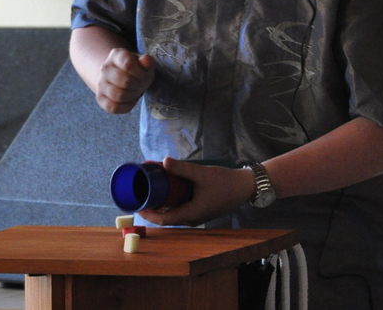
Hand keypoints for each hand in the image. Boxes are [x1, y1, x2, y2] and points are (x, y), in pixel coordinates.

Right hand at [94, 48, 154, 113]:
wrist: (122, 77)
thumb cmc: (137, 70)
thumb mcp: (144, 63)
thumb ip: (147, 61)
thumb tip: (145, 60)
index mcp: (116, 54)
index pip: (128, 64)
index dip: (140, 72)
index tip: (145, 74)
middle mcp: (105, 68)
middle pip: (125, 82)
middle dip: (138, 85)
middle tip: (142, 84)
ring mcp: (100, 83)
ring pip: (118, 95)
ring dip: (132, 96)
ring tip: (136, 92)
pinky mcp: (100, 98)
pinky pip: (113, 107)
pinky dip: (126, 107)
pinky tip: (131, 101)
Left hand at [138, 158, 255, 227]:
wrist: (245, 187)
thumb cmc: (224, 182)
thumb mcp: (201, 173)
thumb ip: (182, 168)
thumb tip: (163, 161)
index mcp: (190, 214)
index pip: (163, 220)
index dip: (148, 214)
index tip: (137, 205)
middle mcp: (192, 219)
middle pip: (167, 217)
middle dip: (153, 208)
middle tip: (142, 194)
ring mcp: (198, 216)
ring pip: (175, 214)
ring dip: (163, 206)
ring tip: (152, 192)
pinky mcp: (202, 210)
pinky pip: (182, 210)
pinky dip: (173, 204)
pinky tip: (169, 193)